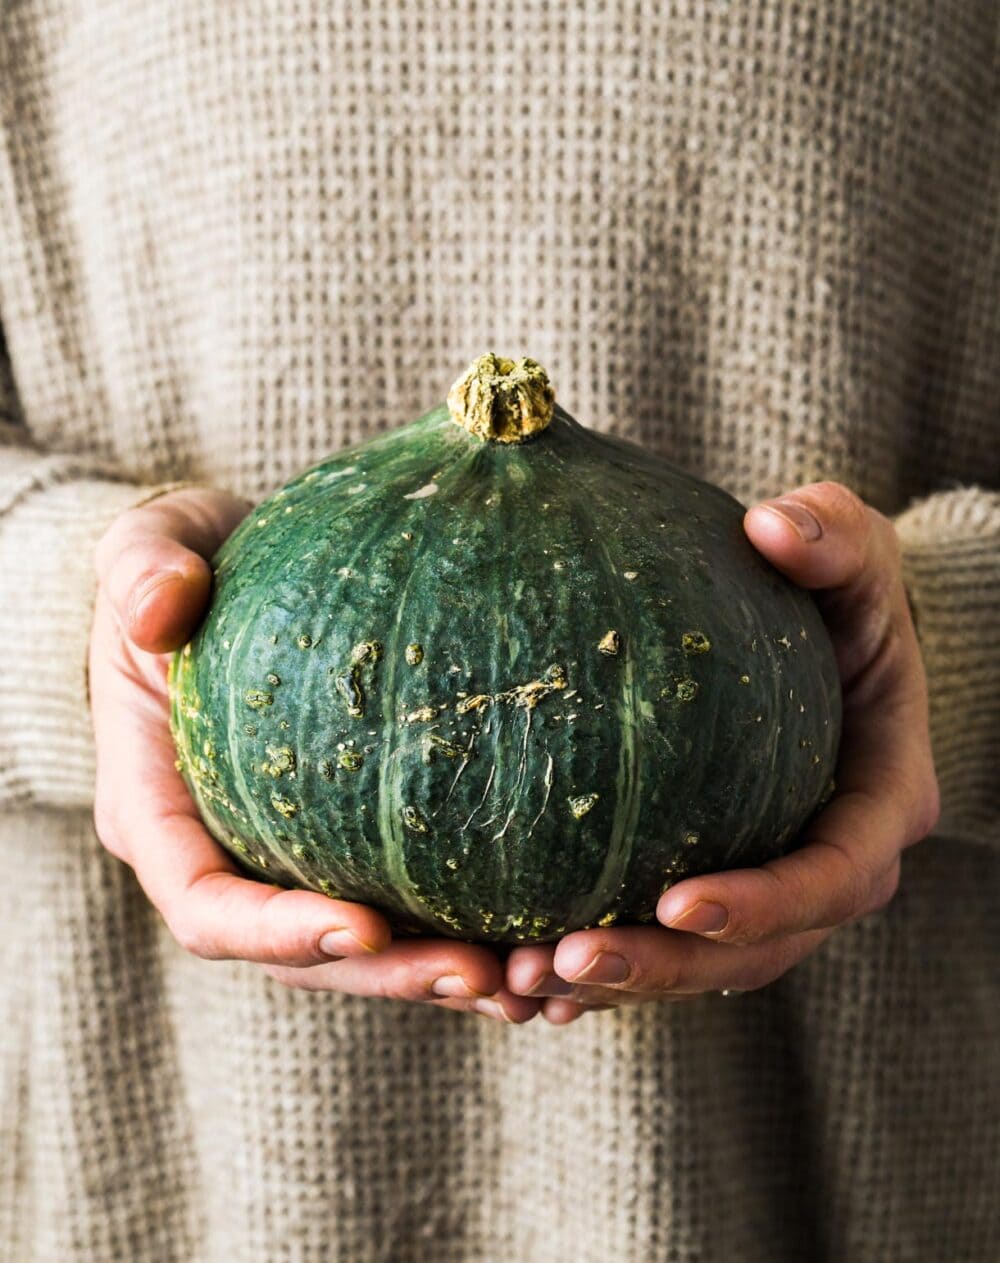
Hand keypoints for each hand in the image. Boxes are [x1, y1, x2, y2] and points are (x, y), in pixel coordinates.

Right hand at [90, 486, 538, 1022]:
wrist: (224, 581)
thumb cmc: (183, 563)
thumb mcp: (149, 544)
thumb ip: (141, 569)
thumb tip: (159, 609)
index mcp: (157, 811)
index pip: (206, 905)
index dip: (277, 933)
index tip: (363, 928)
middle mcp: (220, 858)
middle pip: (299, 956)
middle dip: (388, 974)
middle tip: (484, 974)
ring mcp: (286, 859)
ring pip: (359, 953)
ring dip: (438, 973)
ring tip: (530, 980)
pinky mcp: (342, 844)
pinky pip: (400, 904)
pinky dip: (461, 930)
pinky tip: (539, 936)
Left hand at [506, 481, 940, 1023]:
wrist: (829, 640)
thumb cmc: (843, 592)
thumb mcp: (854, 554)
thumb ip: (831, 535)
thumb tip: (771, 524)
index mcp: (877, 806)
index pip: (831, 878)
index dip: (761, 904)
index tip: (674, 900)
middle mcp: (829, 868)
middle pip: (754, 952)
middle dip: (662, 969)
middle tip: (560, 961)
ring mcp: (772, 889)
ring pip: (699, 965)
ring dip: (615, 983)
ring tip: (516, 978)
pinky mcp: (720, 884)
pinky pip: (660, 942)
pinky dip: (597, 967)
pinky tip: (512, 968)